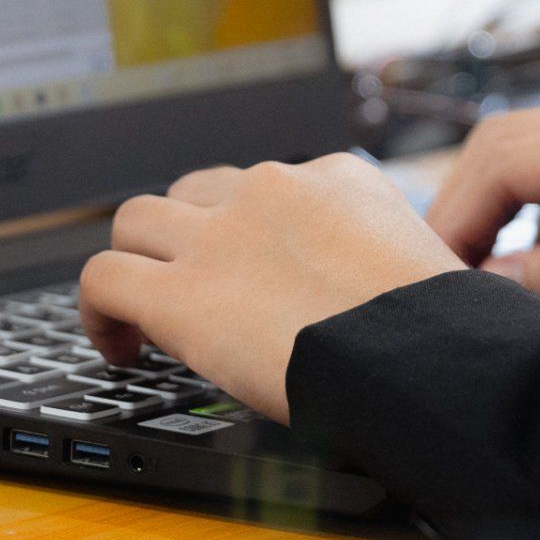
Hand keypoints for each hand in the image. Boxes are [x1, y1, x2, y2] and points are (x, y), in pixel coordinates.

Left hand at [79, 155, 464, 423]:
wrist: (426, 360)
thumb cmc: (442, 336)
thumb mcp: (428, 268)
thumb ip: (386, 264)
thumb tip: (383, 301)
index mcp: (338, 179)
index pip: (268, 186)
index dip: (247, 233)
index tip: (253, 275)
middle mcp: (272, 190)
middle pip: (196, 191)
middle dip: (185, 235)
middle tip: (191, 285)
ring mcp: (220, 235)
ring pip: (136, 220)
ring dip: (136, 262)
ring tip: (139, 314)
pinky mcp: (181, 292)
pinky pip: (102, 278)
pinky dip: (97, 311)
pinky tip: (118, 348)